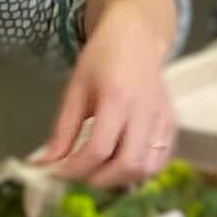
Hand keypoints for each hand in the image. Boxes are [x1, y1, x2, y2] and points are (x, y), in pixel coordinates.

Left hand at [40, 5, 178, 185]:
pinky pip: (160, 160)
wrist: (136, 37)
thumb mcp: (75, 90)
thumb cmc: (101, 59)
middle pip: (127, 165)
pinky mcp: (172, 124)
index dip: (75, 168)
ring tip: (100, 170)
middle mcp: (144, 112)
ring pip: (146, 168)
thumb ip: (62, 131)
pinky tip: (121, 164)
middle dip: (98, 179)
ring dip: (120, 179)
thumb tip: (45, 165)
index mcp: (117, 99)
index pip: (98, 149)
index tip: (57, 172)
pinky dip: (140, 171)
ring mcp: (162, 119)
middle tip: (79, 174)